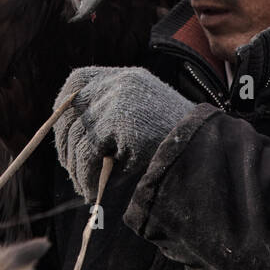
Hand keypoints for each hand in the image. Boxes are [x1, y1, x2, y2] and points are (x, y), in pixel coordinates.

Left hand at [52, 66, 194, 201]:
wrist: (207, 155)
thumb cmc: (177, 148)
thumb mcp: (144, 122)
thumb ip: (113, 118)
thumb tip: (69, 139)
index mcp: (128, 79)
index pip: (78, 80)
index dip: (63, 106)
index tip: (62, 133)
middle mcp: (121, 82)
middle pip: (71, 110)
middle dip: (66, 145)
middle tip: (73, 171)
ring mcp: (120, 97)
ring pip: (76, 135)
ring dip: (76, 167)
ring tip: (85, 187)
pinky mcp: (120, 118)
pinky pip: (86, 151)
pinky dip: (84, 174)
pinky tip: (91, 190)